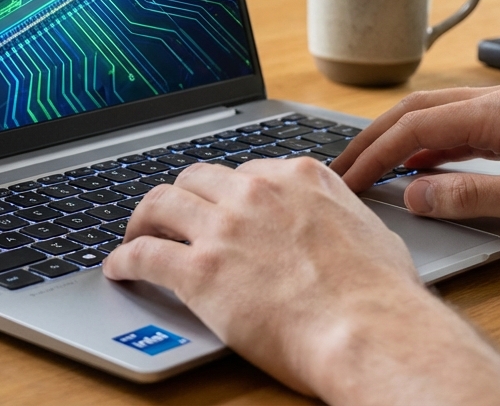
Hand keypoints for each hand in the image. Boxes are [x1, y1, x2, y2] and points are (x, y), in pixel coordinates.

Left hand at [103, 158, 499, 403]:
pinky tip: (118, 267)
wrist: (370, 329)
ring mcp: (224, 229)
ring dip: (142, 218)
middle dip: (181, 195)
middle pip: (196, 178)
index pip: (245, 170)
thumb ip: (341, 214)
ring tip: (135, 233)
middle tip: (170, 214)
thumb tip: (340, 222)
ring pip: (161, 203)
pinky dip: (123, 258)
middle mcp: (255, 192)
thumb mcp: (371, 230)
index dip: (226, 191)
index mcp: (297, 177)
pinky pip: (144, 254)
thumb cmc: (381, 295)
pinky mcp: (199, 270)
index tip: (218, 205)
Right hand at [331, 83, 499, 247]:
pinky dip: (431, 143)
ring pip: (437, 115)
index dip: (373, 153)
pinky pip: (462, 125)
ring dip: (400, 138)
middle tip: (341, 167)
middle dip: (374, 138)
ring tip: (368, 166)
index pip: (416, 126)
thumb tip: (412, 194)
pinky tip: (421, 165)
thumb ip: (467, 196)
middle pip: (417, 110)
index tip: (345, 178)